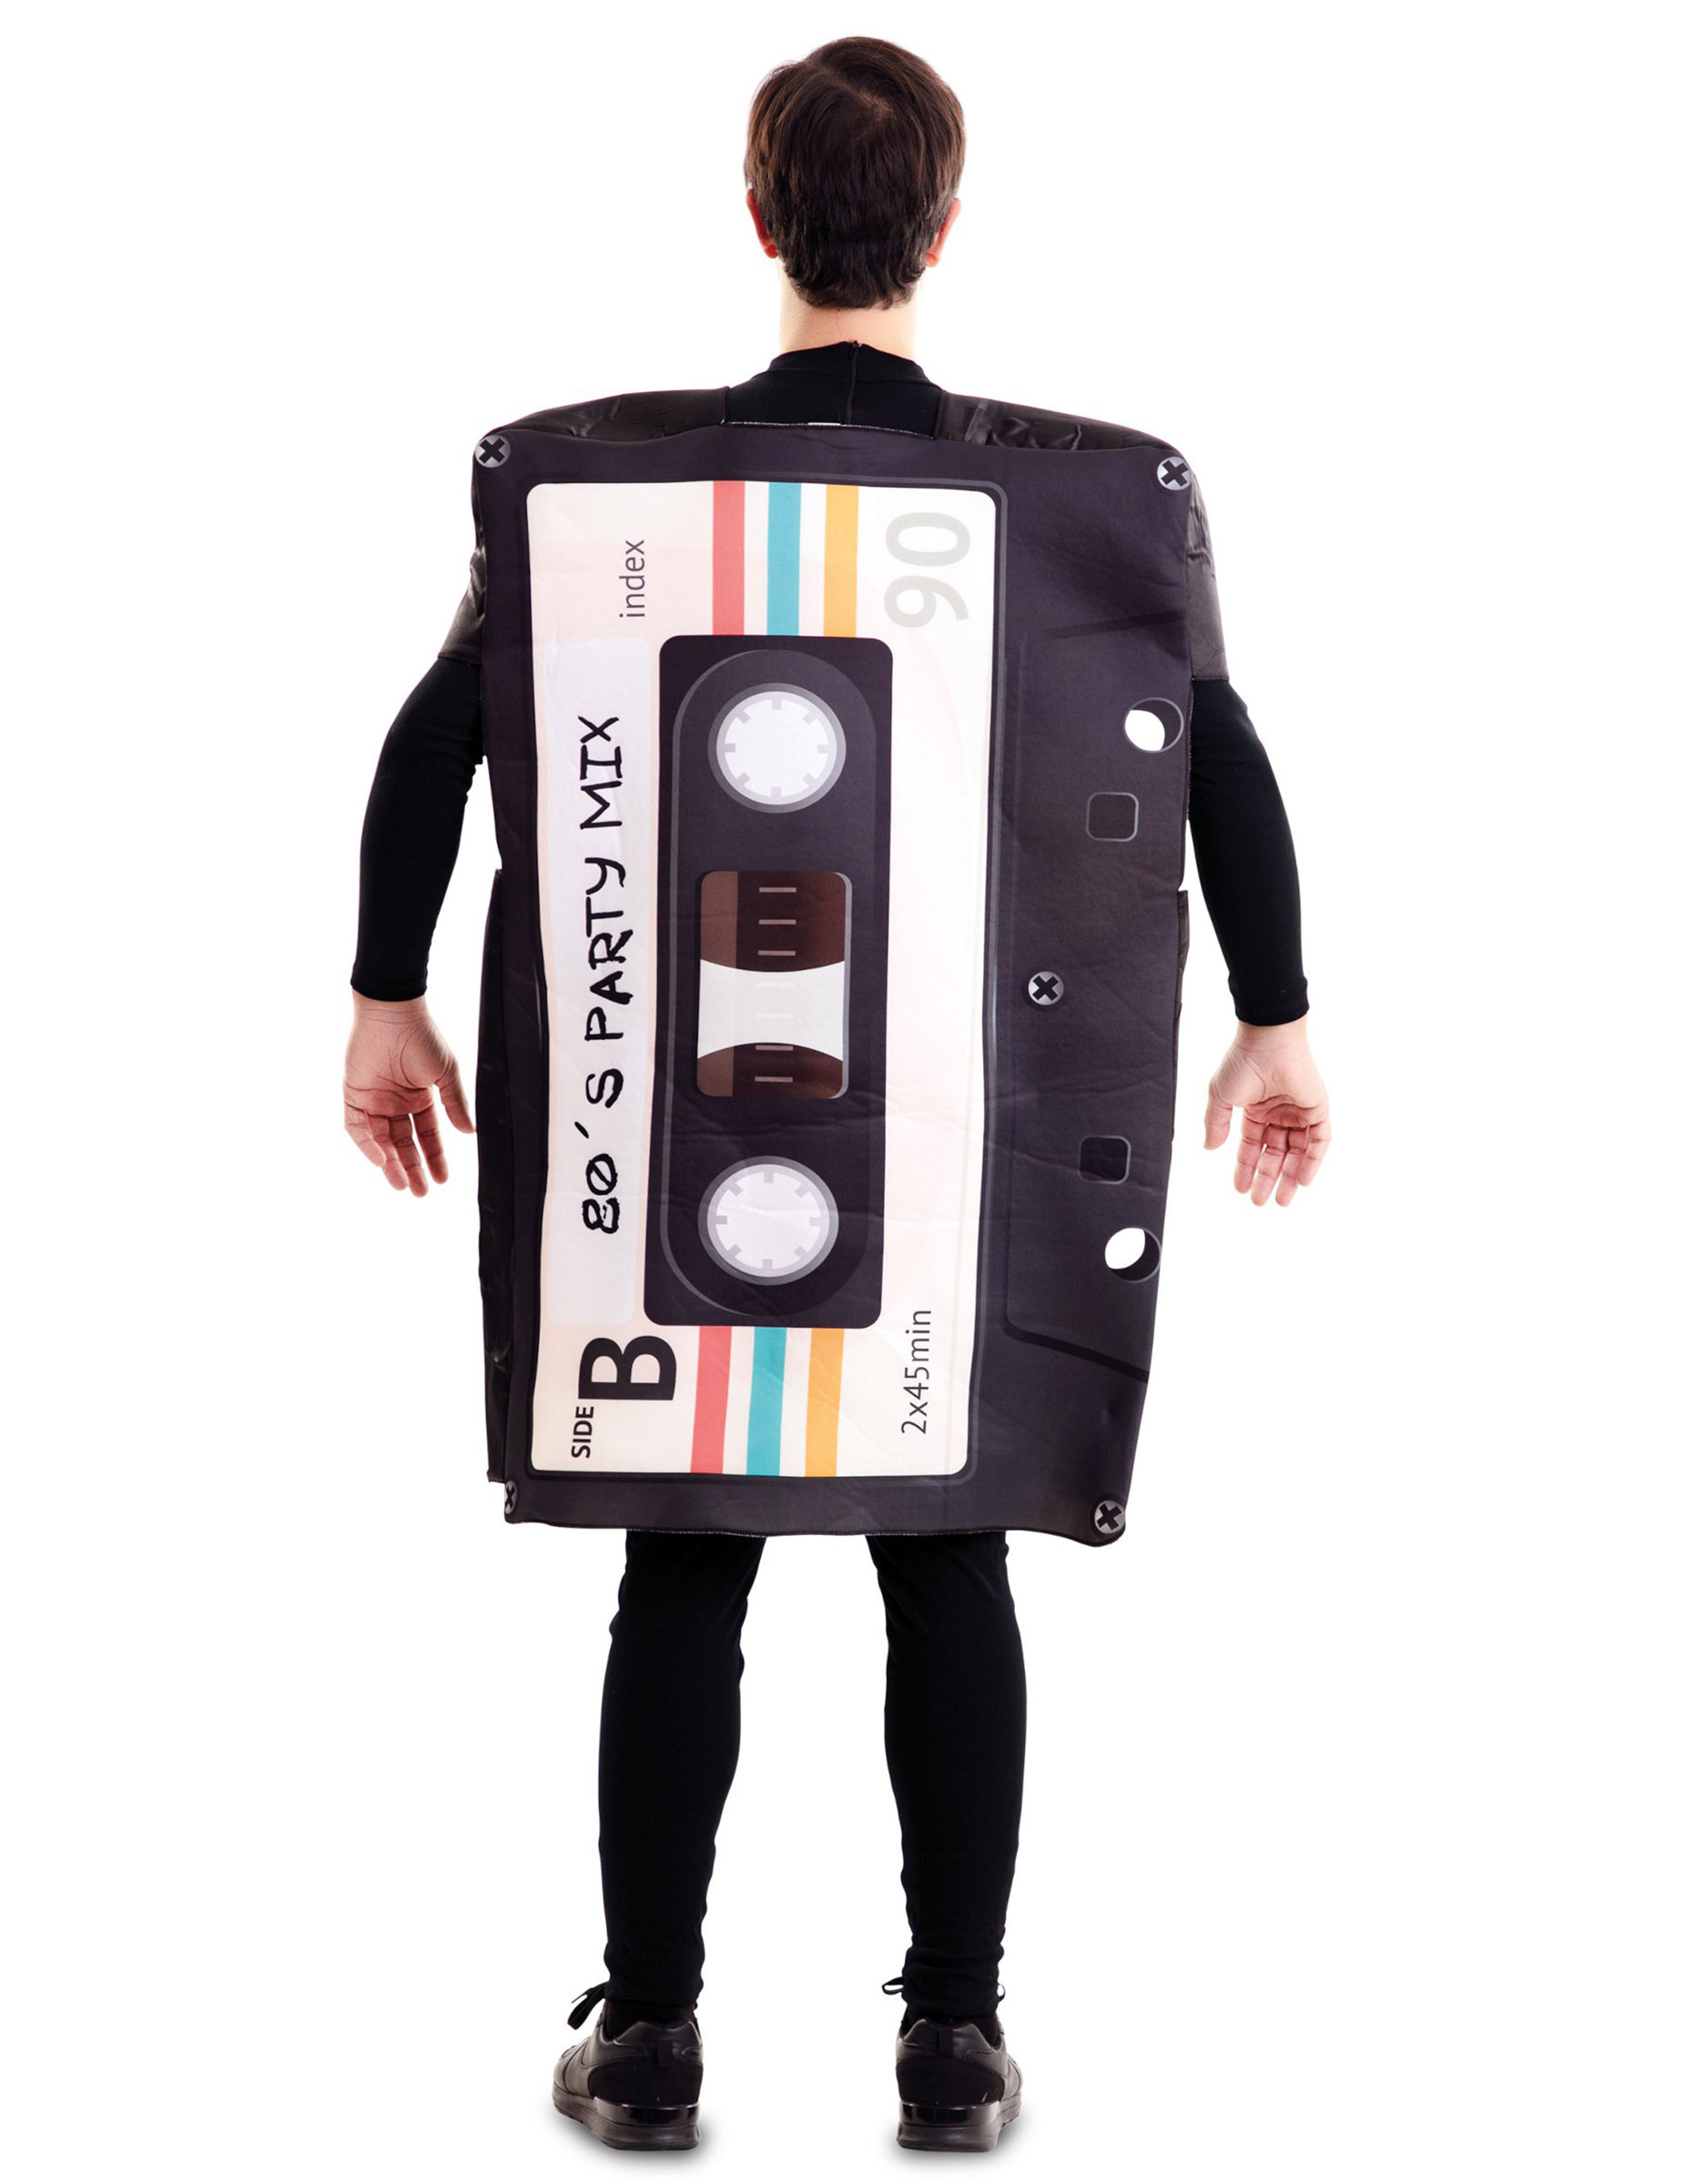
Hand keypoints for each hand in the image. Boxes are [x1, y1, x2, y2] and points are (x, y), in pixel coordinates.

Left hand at [343, 994, 473, 1196]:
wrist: (392, 1013)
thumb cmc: (422, 1037)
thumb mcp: (446, 1074)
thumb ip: (454, 1104)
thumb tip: (470, 1133)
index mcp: (421, 1096)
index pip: (427, 1134)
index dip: (435, 1156)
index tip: (442, 1179)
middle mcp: (397, 1102)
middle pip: (404, 1143)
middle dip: (413, 1168)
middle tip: (420, 1192)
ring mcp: (374, 1100)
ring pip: (381, 1141)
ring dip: (391, 1163)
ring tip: (403, 1184)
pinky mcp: (354, 1096)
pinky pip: (358, 1128)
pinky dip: (369, 1145)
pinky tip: (383, 1160)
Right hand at [1203, 1015, 1329, 1207]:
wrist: (1268, 1040)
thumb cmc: (1242, 1062)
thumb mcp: (1220, 1097)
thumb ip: (1216, 1123)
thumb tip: (1209, 1148)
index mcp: (1255, 1109)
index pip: (1251, 1145)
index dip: (1245, 1167)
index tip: (1240, 1188)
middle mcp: (1278, 1112)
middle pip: (1274, 1153)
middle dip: (1267, 1178)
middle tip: (1260, 1202)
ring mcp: (1299, 1111)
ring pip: (1297, 1151)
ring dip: (1290, 1176)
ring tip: (1282, 1200)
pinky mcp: (1317, 1108)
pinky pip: (1318, 1141)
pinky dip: (1311, 1161)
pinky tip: (1302, 1181)